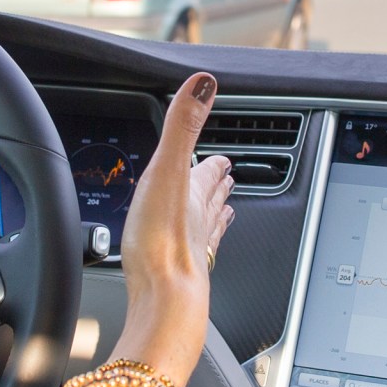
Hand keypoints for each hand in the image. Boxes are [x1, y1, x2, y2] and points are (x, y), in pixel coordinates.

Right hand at [93, 73, 231, 386]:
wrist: (162, 305)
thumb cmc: (161, 243)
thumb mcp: (169, 171)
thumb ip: (183, 125)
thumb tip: (205, 82)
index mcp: (193, 195)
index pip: (209, 171)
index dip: (215, 160)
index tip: (223, 153)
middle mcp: (198, 226)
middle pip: (212, 201)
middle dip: (217, 187)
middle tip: (225, 178)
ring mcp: (189, 256)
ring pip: (207, 231)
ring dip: (212, 218)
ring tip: (221, 212)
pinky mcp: (176, 283)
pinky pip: (189, 261)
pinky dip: (195, 252)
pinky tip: (189, 261)